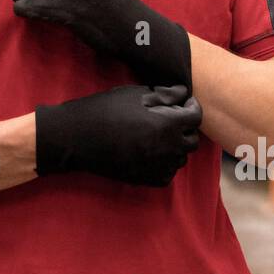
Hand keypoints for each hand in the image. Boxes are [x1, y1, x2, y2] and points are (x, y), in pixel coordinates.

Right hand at [35, 84, 202, 186]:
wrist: (78, 138)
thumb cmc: (105, 109)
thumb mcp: (135, 93)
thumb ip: (166, 94)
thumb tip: (184, 95)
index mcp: (167, 125)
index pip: (196, 116)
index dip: (191, 106)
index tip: (182, 103)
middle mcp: (168, 148)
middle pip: (192, 140)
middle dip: (185, 127)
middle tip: (170, 118)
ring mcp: (158, 167)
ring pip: (181, 158)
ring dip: (176, 146)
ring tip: (159, 135)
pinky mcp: (147, 179)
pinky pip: (168, 172)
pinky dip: (165, 163)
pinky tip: (150, 152)